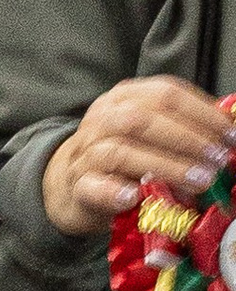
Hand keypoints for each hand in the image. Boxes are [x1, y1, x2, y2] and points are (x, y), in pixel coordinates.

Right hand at [41, 81, 232, 240]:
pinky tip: (135, 196)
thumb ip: (179, 126)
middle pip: (143, 119)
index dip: (202, 112)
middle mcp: (102, 119)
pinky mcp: (79, 185)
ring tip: (199, 180)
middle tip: (218, 158)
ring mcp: (87, 152)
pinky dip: (115, 191)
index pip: (165, 94)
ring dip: (166, 165)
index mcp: (124, 97)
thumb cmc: (121, 155)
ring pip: (122, 152)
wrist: (70, 182)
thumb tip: (227, 130)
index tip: (230, 133)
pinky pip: (94, 187)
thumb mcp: (148, 132)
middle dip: (188, 139)